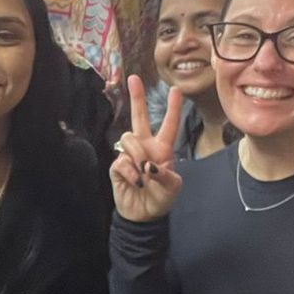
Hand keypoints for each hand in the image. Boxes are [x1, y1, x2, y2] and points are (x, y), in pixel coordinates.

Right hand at [109, 75, 185, 222]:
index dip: (172, 108)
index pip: (168, 124)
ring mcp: (130, 155)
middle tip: (133, 79)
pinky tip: (135, 181)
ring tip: (143, 173)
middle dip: (137, 98)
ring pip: (129, 139)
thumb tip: (148, 165)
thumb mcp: (173, 187)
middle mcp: (145, 147)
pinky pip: (122, 160)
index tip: (176, 90)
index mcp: (162, 149)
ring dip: (138, 154)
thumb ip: (166, 174)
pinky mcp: (118, 166)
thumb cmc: (161, 199)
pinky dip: (130, 172)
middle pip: (139, 117)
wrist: (144, 215)